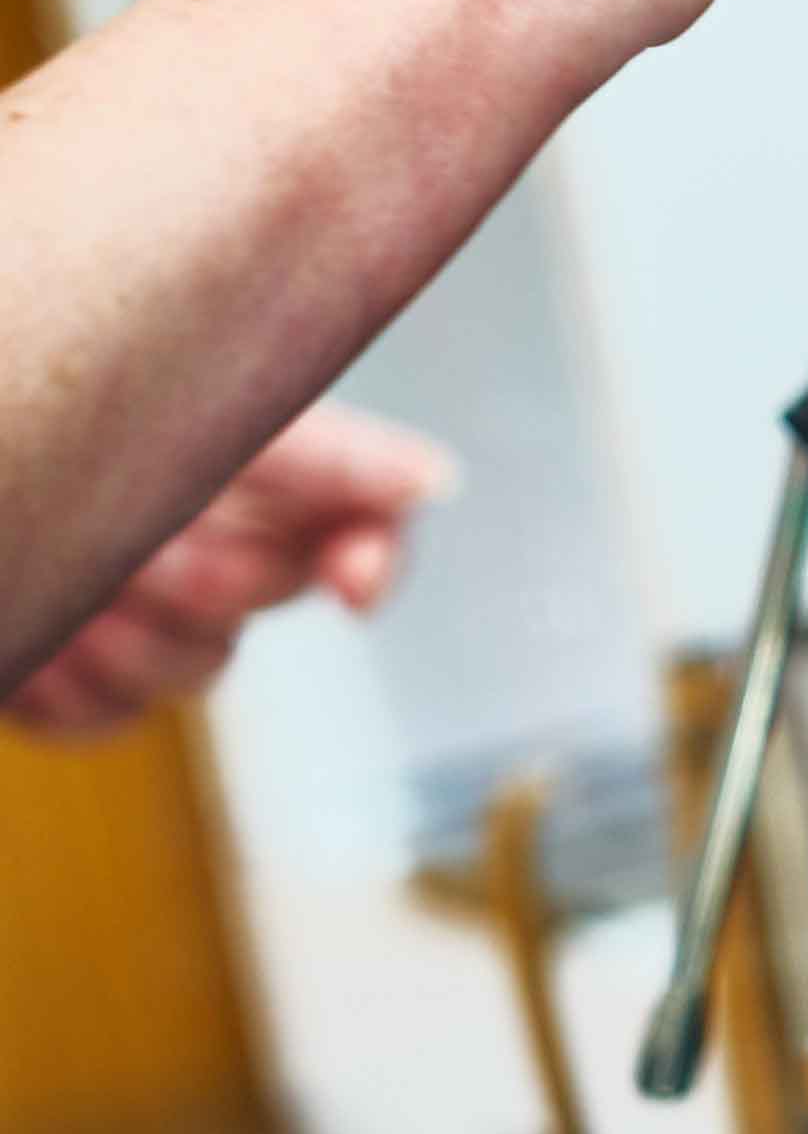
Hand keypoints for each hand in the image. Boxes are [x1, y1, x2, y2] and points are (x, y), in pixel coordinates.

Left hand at [4, 409, 454, 741]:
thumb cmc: (48, 411)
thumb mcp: (183, 414)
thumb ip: (323, 454)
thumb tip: (440, 482)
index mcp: (242, 474)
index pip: (363, 520)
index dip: (374, 555)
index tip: (354, 584)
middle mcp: (207, 550)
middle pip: (266, 595)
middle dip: (206, 577)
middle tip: (147, 547)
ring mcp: (141, 627)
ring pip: (191, 670)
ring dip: (124, 631)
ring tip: (73, 585)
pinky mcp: (71, 692)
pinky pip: (103, 721)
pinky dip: (61, 683)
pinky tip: (36, 636)